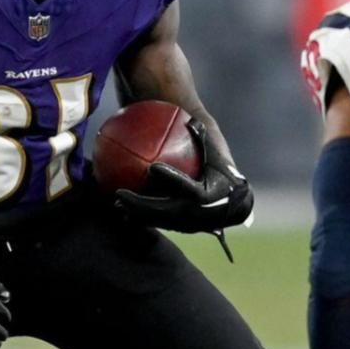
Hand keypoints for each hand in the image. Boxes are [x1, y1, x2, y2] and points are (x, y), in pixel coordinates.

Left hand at [111, 121, 253, 232]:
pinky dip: (140, 217)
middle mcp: (202, 214)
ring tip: (117, 202)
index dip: (173, 179)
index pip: (191, 189)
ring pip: (161, 222)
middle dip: (143, 205)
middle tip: (120, 193)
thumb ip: (203, 138)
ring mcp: (192, 225)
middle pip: (169, 211)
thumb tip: (190, 120)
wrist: (232, 198)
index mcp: (214, 195)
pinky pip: (159, 223)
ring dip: (138, 213)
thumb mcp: (214, 150)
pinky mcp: (182, 229)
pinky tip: (121, 208)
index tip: (153, 167)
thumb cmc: (219, 166)